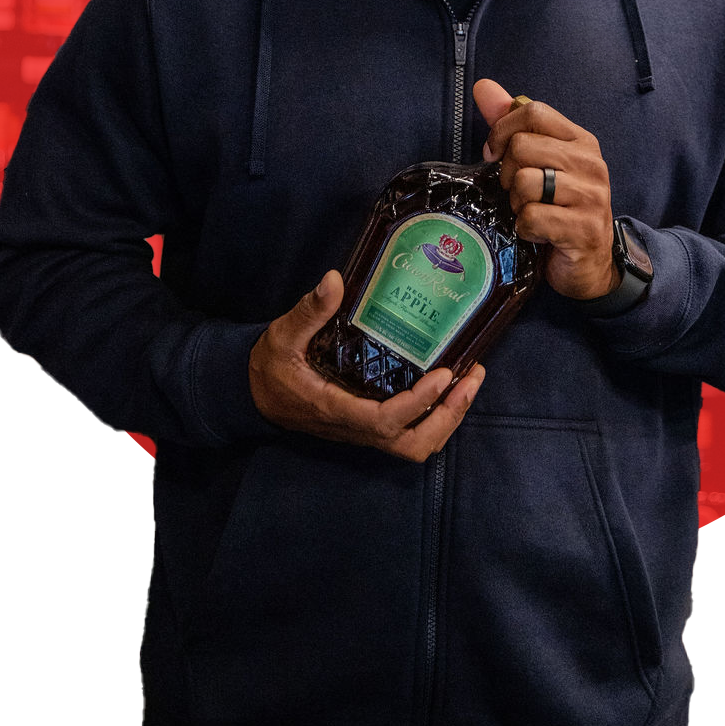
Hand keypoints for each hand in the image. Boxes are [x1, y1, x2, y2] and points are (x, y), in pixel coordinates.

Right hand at [248, 270, 484, 462]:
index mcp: (335, 409)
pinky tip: (449, 385)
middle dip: (448, 417)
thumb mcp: (282, 336)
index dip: (418, 403)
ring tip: (470, 381)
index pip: (383, 421)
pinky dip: (437, 416)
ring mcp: (364, 431)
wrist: (253, 395)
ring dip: (449, 418)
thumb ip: (309, 311)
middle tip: (471, 378)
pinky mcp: (370, 425)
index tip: (442, 375)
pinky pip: (410, 434)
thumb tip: (334, 280)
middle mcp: (355, 428)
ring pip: (415, 445)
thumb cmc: (270, 367)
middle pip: (412, 445)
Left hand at [473, 79, 619, 300]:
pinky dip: (524, 228)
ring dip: (516, 203)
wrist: (590, 262)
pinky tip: (536, 232)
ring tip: (530, 211)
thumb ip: (512, 123)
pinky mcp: (582, 229)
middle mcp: (591, 163)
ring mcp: (591, 197)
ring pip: (524, 182)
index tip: (495, 153)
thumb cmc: (559, 207)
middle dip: (507, 173)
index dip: (503, 130)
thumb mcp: (539, 160)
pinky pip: (531, 217)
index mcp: (580, 140)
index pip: (533, 112)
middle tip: (518, 192)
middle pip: (522, 146)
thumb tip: (483, 87)